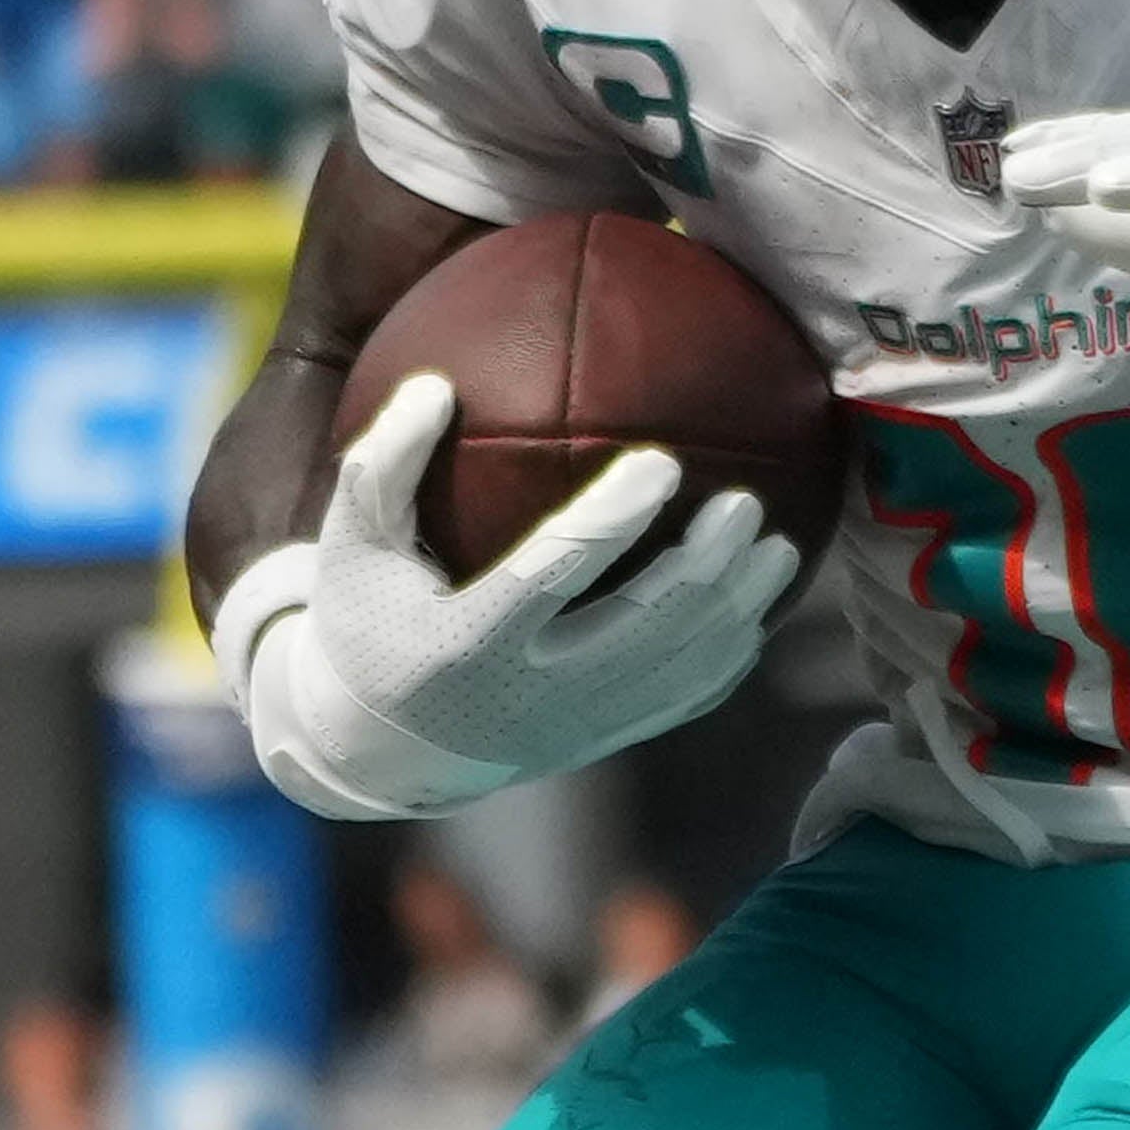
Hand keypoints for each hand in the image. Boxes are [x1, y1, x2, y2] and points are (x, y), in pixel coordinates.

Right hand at [208, 370, 797, 826]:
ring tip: (777, 545)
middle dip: (704, 569)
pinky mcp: (604, 740)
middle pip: (643, 631)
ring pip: (680, 671)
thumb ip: (385, 467)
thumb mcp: (352, 546)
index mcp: (470, 642)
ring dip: (738, 610)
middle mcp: (533, 693)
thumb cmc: (367, 621)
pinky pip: (685, 702)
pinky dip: (730, 657)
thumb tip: (439, 382)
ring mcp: (577, 725)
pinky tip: (761, 605)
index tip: (663, 462)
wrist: (379, 747)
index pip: (555, 573)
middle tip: (745, 503)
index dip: (615, 520)